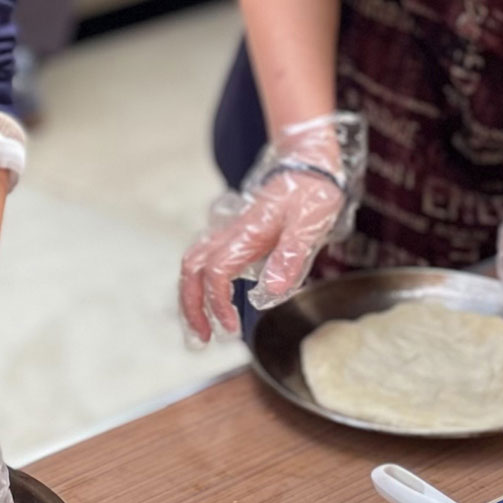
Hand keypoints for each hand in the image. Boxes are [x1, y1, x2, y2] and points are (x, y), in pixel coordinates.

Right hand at [179, 112, 365, 342]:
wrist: (308, 164)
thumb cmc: (311, 193)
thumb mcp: (309, 224)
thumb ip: (290, 256)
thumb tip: (270, 291)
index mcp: (246, 234)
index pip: (216, 273)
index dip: (217, 303)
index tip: (231, 329)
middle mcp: (230, 234)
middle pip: (191, 270)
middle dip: (190, 305)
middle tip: (202, 338)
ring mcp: (229, 234)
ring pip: (192, 265)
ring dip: (191, 298)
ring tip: (201, 329)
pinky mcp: (234, 237)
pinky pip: (204, 260)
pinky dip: (199, 285)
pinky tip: (212, 302)